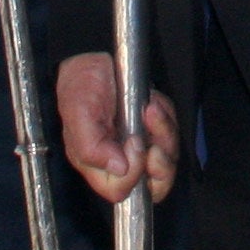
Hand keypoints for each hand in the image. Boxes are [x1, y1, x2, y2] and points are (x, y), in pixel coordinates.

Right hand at [57, 52, 178, 203]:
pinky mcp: (154, 129)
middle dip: (162, 164)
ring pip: (168, 158)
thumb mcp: (78, 112)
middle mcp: (122, 160)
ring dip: (165, 133)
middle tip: (156, 142)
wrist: (95, 58)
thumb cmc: (80, 87)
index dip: (133, 173)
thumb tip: (119, 168)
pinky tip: (152, 102)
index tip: (133, 142)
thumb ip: (92, 146)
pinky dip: (167, 118)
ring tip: (151, 108)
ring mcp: (141, 146)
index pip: (121, 191)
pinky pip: (172, 133)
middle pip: (153, 185)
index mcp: (97, 165)